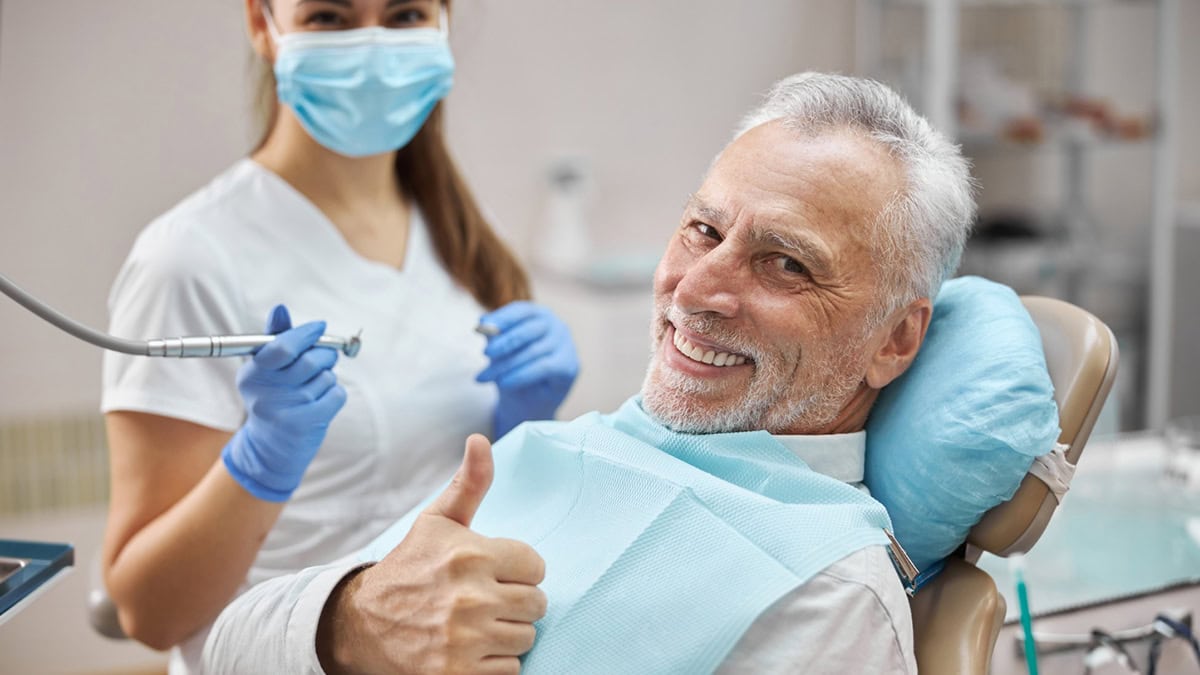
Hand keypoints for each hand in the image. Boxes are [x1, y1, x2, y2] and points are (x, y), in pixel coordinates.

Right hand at [221, 305, 347, 501]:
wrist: (271, 449)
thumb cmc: (274, 398)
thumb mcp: (267, 370)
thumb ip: (276, 339)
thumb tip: (280, 308)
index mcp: (252, 374)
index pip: (281, 346)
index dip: (305, 334)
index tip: (320, 327)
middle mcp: (264, 393)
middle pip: (310, 360)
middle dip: (325, 354)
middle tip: (326, 357)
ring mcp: (284, 411)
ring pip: (326, 378)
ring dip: (327, 378)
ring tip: (314, 388)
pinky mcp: (304, 425)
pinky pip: (336, 395)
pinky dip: (335, 394)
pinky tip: (322, 403)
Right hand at [319, 434, 546, 674]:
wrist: (361, 623)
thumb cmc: (409, 567)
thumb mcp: (437, 522)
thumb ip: (469, 484)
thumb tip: (481, 440)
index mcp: (471, 555)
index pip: (536, 566)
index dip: (519, 570)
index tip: (496, 573)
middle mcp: (470, 597)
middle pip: (536, 604)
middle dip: (517, 602)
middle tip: (488, 601)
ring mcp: (464, 639)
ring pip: (526, 638)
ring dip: (508, 633)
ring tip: (479, 624)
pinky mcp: (458, 674)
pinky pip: (510, 670)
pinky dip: (495, 663)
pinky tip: (471, 648)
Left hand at [476, 301, 579, 437]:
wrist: (528, 402)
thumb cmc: (513, 369)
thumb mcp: (500, 351)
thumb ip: (495, 336)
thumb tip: (483, 323)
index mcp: (541, 315)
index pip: (522, 310)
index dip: (502, 317)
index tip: (481, 325)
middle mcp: (558, 326)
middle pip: (528, 330)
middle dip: (504, 342)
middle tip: (485, 353)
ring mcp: (567, 345)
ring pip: (533, 351)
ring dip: (506, 365)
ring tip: (484, 376)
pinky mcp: (569, 365)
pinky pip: (543, 368)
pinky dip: (521, 375)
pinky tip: (504, 383)